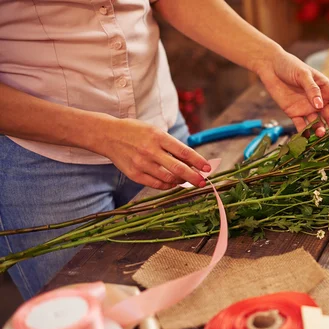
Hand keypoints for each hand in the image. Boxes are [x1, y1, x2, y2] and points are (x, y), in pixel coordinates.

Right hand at [96, 118, 210, 189]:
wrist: (108, 135)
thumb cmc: (136, 132)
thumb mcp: (155, 131)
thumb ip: (172, 145)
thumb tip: (192, 162)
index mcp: (158, 136)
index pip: (183, 151)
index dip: (198, 161)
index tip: (208, 168)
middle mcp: (150, 150)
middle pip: (178, 168)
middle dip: (193, 177)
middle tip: (202, 182)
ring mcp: (142, 164)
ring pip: (168, 178)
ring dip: (180, 181)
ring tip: (186, 180)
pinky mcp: (134, 174)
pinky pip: (156, 184)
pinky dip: (167, 185)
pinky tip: (172, 182)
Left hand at [254, 49, 328, 138]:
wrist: (270, 66)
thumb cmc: (290, 65)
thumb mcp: (303, 74)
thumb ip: (312, 90)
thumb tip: (320, 105)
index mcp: (326, 89)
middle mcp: (318, 101)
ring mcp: (307, 108)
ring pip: (317, 123)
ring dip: (319, 130)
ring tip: (320, 134)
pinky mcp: (294, 113)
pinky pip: (301, 126)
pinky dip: (304, 133)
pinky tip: (307, 138)